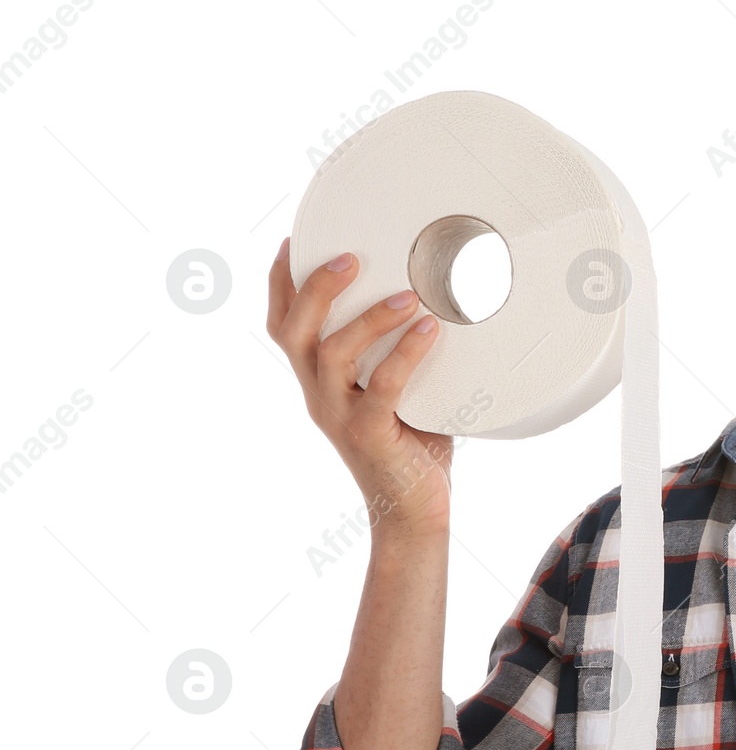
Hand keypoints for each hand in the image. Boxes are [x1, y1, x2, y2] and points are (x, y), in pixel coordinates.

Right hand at [266, 237, 452, 539]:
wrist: (413, 510)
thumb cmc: (412, 446)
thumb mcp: (399, 390)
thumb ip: (401, 351)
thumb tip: (439, 299)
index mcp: (319, 381)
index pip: (283, 324)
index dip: (280, 282)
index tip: (293, 239)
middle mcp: (320, 395)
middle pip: (294, 332)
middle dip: (316, 288)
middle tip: (350, 256)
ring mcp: (339, 416)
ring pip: (333, 356)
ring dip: (369, 319)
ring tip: (408, 295)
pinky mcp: (369, 436)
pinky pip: (382, 389)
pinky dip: (405, 356)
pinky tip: (429, 332)